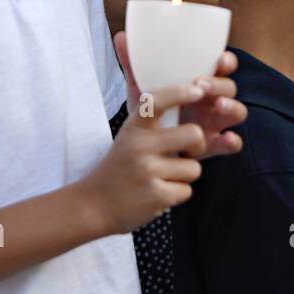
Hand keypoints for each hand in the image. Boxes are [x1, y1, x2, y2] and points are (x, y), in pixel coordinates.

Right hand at [79, 82, 209, 234]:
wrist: (94, 205)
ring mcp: (148, 172)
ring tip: (162, 177)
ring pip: (193, 168)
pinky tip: (158, 193)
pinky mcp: (156, 196)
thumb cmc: (120, 166)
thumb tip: (173, 88)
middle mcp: (140, 146)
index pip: (157, 102)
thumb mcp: (128, 136)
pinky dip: (177, 194)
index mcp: (134, 128)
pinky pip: (187, 191)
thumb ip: (150, 118)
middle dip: (199, 146)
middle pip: (194, 134)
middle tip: (189, 152)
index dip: (180, 93)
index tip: (197, 91)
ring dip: (184, 176)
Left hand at [114, 33, 245, 158]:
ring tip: (218, 106)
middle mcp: (212, 99)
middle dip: (219, 84)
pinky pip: (232, 143)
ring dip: (231, 107)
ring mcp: (215, 122)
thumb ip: (134, 64)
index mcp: (200, 81)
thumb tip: (121, 36)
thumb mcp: (141, 89)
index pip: (222, 66)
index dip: (226, 61)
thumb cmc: (151, 112)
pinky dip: (233, 141)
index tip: (219, 59)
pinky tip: (226, 138)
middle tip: (200, 84)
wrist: (143, 148)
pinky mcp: (214, 144)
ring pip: (237, 111)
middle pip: (229, 87)